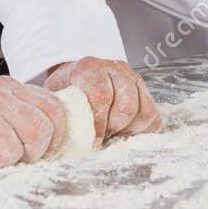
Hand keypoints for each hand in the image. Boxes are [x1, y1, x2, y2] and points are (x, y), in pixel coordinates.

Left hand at [44, 56, 161, 140]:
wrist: (77, 74)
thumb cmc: (67, 90)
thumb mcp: (56, 96)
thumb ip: (58, 110)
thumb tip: (55, 136)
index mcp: (88, 68)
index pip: (101, 96)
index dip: (97, 124)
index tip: (92, 141)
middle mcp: (114, 68)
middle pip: (125, 106)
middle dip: (113, 128)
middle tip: (101, 138)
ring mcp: (132, 77)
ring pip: (142, 111)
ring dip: (127, 130)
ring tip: (111, 134)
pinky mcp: (144, 90)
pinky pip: (152, 116)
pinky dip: (140, 129)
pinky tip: (123, 131)